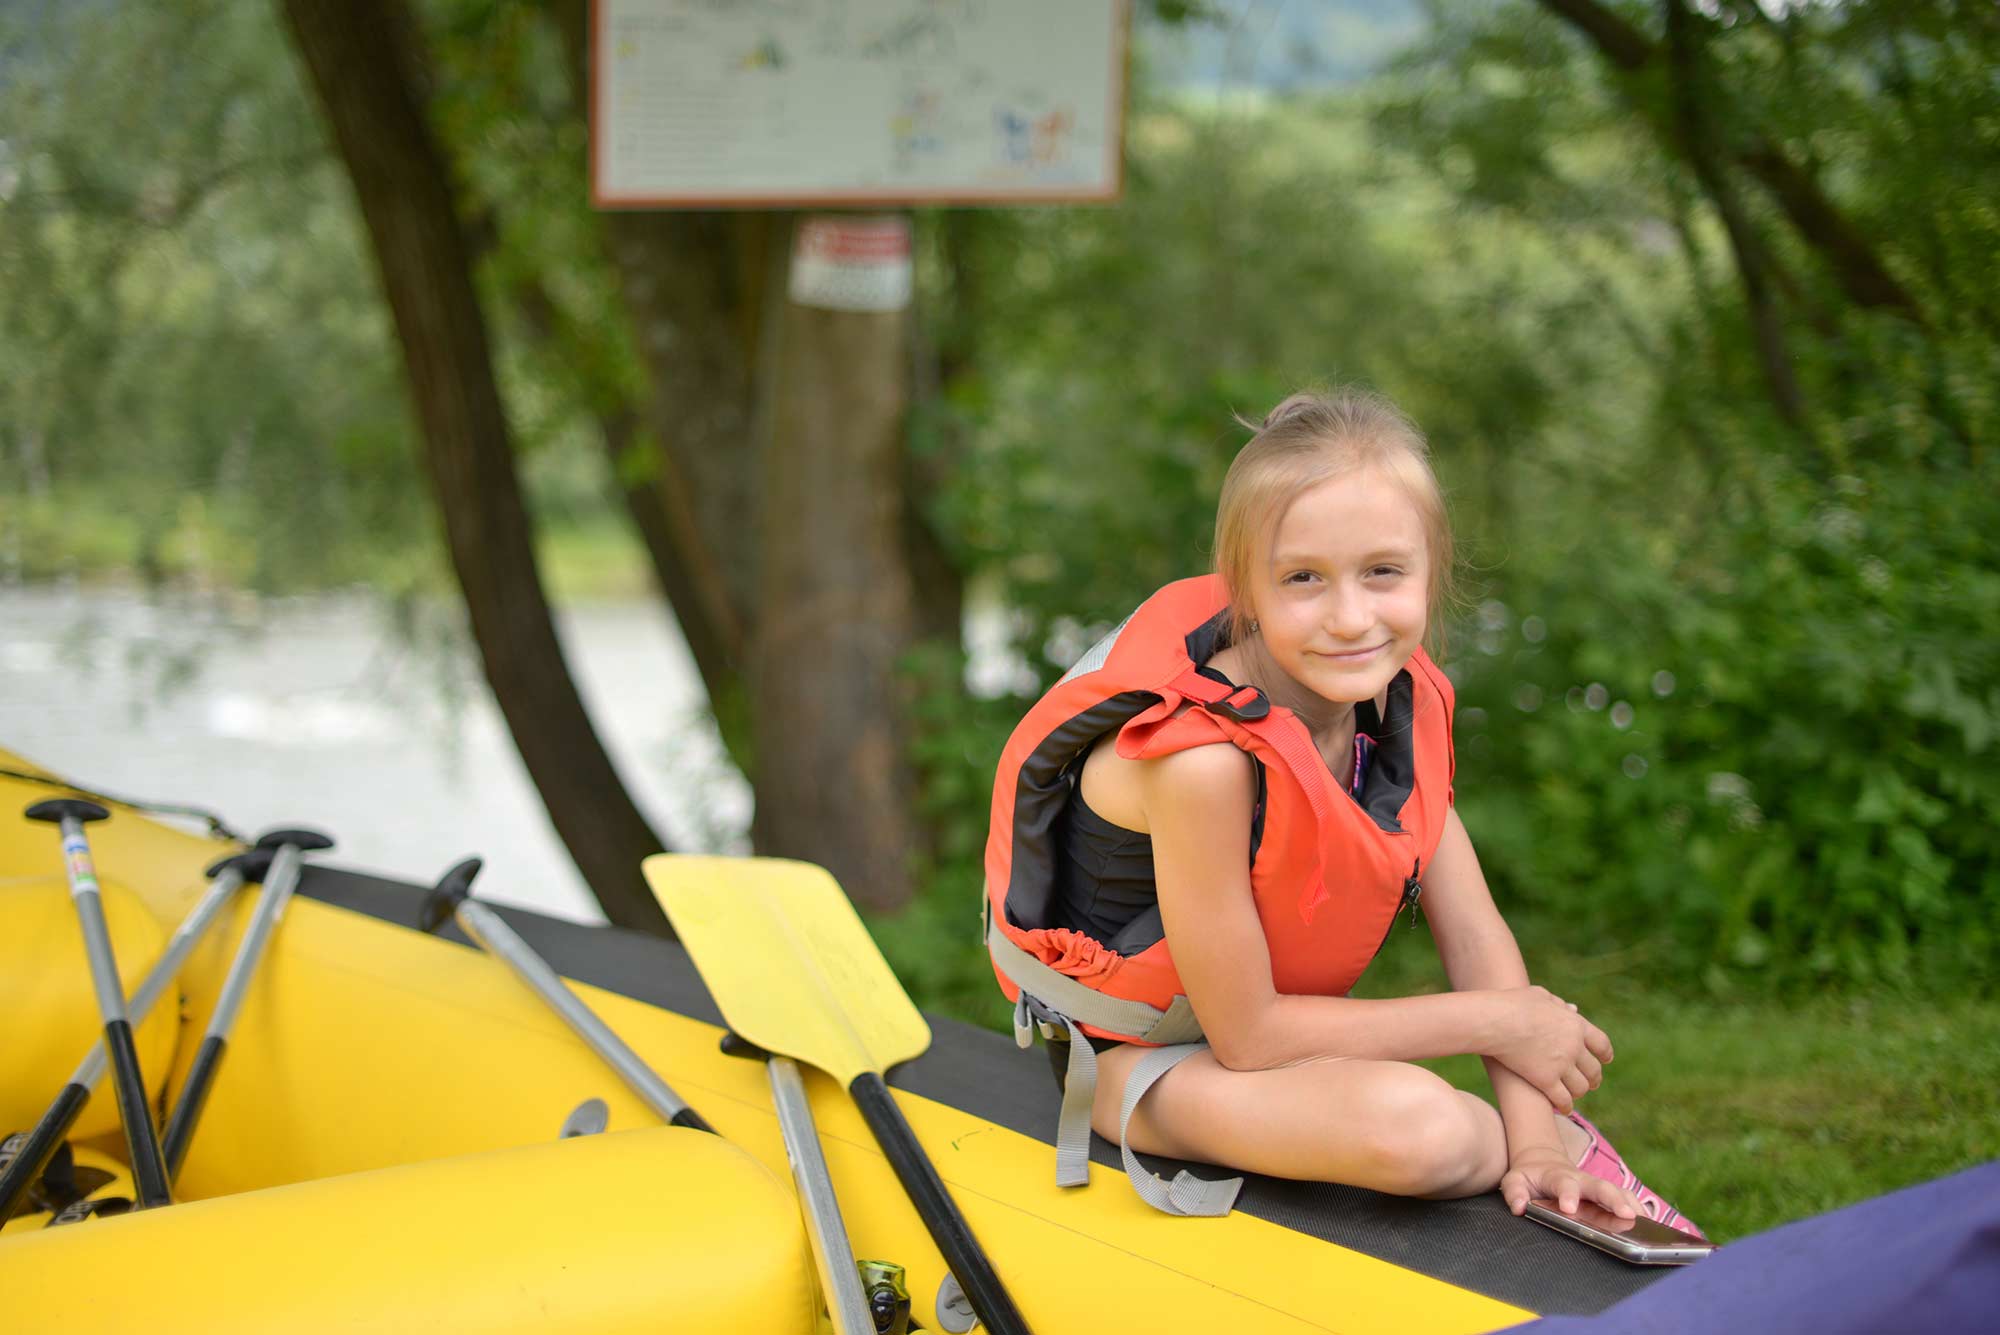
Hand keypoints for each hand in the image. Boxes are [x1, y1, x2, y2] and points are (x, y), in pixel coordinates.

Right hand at [1484, 986, 1612, 1112]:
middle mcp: (1574, 1046)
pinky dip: (1565, 1106)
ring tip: (1574, 1095)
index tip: (1605, 1060)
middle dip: (1594, 1078)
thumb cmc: (1512, 1004)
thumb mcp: (1540, 996)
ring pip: (1581, 1087)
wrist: (1494, 1021)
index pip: (1602, 1044)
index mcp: (1576, 1025)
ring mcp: (1561, 1065)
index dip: (1605, 1054)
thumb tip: (1572, 1009)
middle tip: (1591, 1083)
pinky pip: (1563, 1099)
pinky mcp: (1545, 1081)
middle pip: (1593, 1069)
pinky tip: (1563, 1108)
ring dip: (1579, 1092)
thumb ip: (1559, 1004)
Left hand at [1500, 1146, 1638, 1218]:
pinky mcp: (1607, 1194)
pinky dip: (1640, 1211)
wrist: (1543, 1161)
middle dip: (1614, 1200)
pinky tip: (1652, 1225)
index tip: (1569, 1208)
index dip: (1567, 1195)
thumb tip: (1519, 1208)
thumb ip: (1515, 1193)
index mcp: (1558, 1177)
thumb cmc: (1530, 1176)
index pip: (1564, 1185)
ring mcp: (1597, 1187)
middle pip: (1601, 1187)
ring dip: (1632, 1206)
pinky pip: (1627, 1200)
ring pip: (1619, 1193)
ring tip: (1646, 1223)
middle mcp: (1582, 1180)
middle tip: (1627, 1215)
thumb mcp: (1515, 1181)